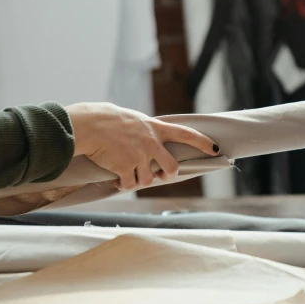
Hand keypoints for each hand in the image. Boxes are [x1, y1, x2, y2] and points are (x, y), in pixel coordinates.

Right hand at [66, 102, 218, 190]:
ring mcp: (140, 156)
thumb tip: (146, 142)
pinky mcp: (126, 167)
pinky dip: (122, 185)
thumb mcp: (131, 119)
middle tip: (157, 175)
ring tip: (124, 174)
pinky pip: (129, 185)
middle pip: (171, 168)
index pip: (185, 134)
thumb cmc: (104, 119)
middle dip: (166, 175)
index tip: (215, 149)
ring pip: (147, 180)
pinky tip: (115, 179)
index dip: (202, 142)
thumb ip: (143, 130)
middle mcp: (151, 143)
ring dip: (136, 181)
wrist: (89, 125)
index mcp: (154, 128)